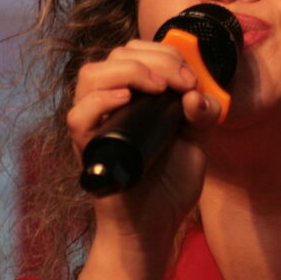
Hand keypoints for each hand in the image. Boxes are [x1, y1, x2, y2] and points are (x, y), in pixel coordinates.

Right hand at [67, 39, 220, 252]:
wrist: (156, 227)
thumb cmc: (170, 184)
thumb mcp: (197, 141)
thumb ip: (202, 114)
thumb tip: (196, 93)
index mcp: (134, 96)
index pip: (137, 52)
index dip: (165, 53)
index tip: (191, 77)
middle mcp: (109, 105)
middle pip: (116, 56)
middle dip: (155, 59)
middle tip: (182, 81)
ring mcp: (96, 125)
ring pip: (91, 75)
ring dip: (128, 71)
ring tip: (157, 87)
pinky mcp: (87, 149)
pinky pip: (78, 116)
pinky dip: (98, 102)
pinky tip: (124, 101)